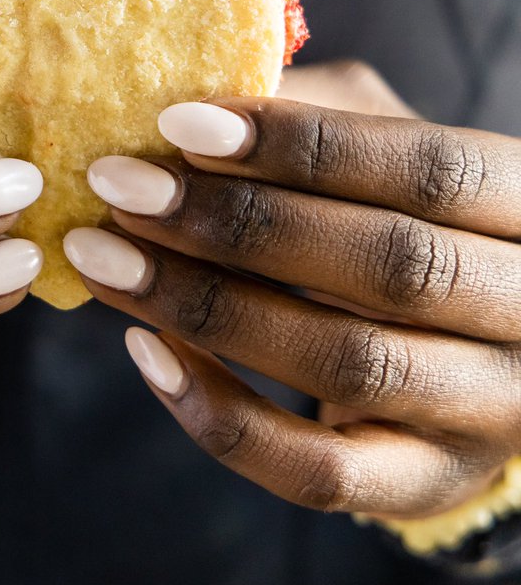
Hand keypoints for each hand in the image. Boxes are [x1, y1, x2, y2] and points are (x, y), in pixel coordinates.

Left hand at [65, 84, 520, 519]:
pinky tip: (144, 351)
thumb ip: (310, 110)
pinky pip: (317, 472)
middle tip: (118, 186)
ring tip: (103, 257)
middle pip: (387, 265)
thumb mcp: (376, 143)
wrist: (460, 338)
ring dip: (205, 306)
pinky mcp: (424, 482)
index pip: (424, 168)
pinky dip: (219, 415)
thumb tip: (190, 102)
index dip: (301, 144)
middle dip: (237, 223)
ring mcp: (485, 410)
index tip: (178, 123)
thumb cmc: (398, 212)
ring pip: (345, 363)